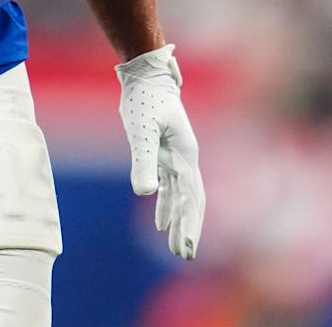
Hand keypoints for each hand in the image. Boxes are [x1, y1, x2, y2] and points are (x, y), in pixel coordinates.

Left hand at [116, 43, 205, 259]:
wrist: (145, 75)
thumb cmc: (144, 99)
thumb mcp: (141, 130)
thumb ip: (143, 161)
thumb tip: (145, 193)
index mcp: (185, 156)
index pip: (191, 198)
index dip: (190, 224)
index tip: (187, 248)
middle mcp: (185, 159)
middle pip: (190, 201)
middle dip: (188, 228)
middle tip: (185, 255)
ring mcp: (176, 156)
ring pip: (181, 196)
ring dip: (178, 220)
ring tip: (175, 247)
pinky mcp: (164, 153)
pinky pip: (169, 186)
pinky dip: (166, 204)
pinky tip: (159, 221)